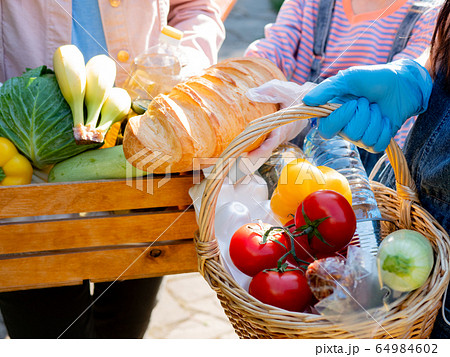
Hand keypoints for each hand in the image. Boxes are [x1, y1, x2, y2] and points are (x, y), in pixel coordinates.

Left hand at [238, 80, 312, 173]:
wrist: (309, 97)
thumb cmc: (294, 93)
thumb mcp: (280, 88)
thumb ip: (266, 91)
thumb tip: (249, 94)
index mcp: (286, 124)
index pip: (273, 142)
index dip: (260, 151)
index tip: (248, 154)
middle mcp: (287, 133)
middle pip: (269, 147)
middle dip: (255, 151)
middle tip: (239, 152)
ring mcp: (286, 135)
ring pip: (271, 145)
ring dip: (258, 147)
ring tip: (242, 147)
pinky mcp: (285, 134)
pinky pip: (273, 140)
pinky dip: (263, 141)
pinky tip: (252, 139)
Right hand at [303, 59, 432, 151]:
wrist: (402, 83)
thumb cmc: (373, 79)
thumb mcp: (347, 78)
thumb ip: (326, 89)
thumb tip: (306, 101)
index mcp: (333, 114)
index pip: (326, 130)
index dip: (340, 119)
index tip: (352, 103)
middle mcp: (344, 128)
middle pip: (350, 134)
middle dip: (363, 115)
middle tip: (367, 101)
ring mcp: (360, 136)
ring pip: (364, 139)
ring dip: (375, 120)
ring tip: (377, 108)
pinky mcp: (376, 142)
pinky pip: (377, 145)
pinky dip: (384, 130)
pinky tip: (385, 119)